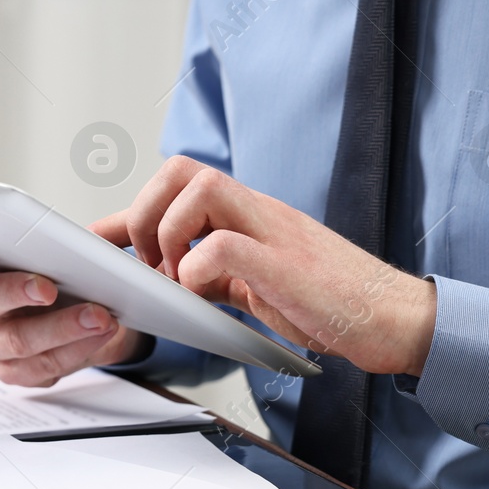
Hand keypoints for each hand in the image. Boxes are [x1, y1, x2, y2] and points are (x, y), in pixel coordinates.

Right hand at [0, 241, 146, 386]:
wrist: (87, 311)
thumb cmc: (62, 273)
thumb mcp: (58, 249)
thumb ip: (56, 241)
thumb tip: (81, 238)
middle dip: (18, 293)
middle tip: (49, 288)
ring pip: (17, 340)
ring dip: (62, 327)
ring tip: (98, 316)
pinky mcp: (13, 372)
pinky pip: (41, 366)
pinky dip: (76, 349)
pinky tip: (98, 334)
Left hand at [90, 157, 436, 376]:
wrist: (392, 319)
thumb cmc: (327, 302)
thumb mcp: (254, 282)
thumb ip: (212, 271)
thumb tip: (168, 276)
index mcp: (247, 213)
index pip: (176, 185)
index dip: (127, 212)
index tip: (96, 243)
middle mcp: (257, 210)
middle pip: (181, 169)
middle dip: (146, 215)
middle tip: (151, 266)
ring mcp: (274, 231)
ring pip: (199, 188)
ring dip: (170, 235)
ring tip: (178, 279)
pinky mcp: (287, 263)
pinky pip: (225, 243)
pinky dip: (199, 266)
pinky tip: (205, 293)